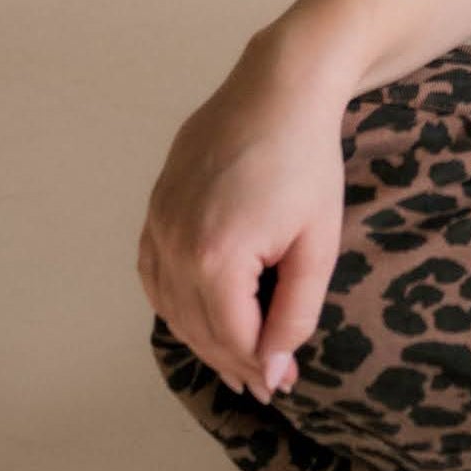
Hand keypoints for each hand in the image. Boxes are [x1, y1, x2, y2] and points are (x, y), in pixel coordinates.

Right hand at [136, 41, 350, 400]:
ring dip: (202, 337)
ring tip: (236, 356)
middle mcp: (174, 245)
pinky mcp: (154, 206)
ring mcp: (157, 223)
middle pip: (198, 329)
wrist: (280, 87)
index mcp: (216, 258)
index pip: (233, 339)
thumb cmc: (308, 163)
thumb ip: (295, 314)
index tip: (286, 384)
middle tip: (264, 381)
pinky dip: (173, 302)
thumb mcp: (317, 244)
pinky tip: (198, 313)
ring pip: (170, 307)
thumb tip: (274, 371)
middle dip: (233, 361)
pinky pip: (153, 273)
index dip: (262, 367)